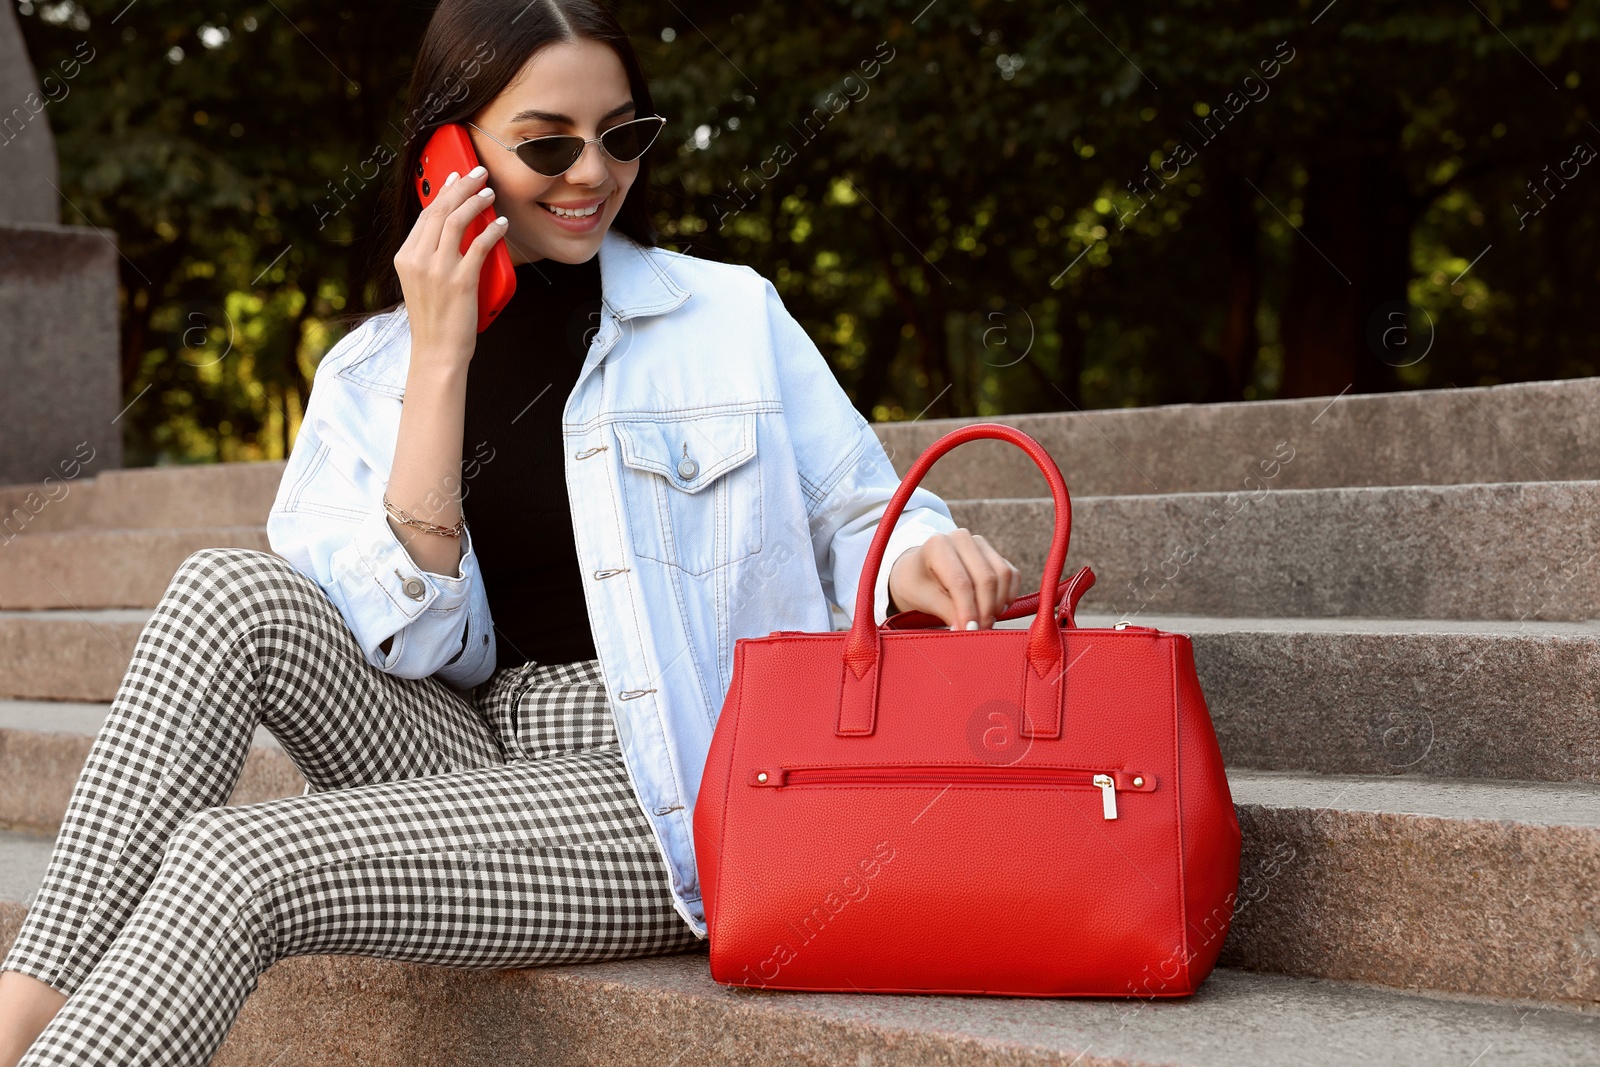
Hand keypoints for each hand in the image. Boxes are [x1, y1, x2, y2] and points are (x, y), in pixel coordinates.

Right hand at [392, 165, 508, 370]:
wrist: (437, 351)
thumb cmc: (434, 319)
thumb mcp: (421, 281)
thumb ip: (429, 256)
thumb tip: (450, 228)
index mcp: (405, 257)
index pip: (425, 214)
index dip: (443, 192)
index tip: (456, 177)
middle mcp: (418, 260)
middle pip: (440, 210)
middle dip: (461, 187)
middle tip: (479, 174)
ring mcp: (438, 270)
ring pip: (456, 221)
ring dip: (476, 202)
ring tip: (490, 193)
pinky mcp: (460, 282)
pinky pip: (479, 246)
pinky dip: (492, 231)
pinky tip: (501, 224)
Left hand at [886, 529, 1022, 629]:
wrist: (918, 571)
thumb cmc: (917, 585)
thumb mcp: (924, 600)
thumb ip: (948, 613)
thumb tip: (969, 631)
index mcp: (937, 545)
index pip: (960, 582)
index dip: (968, 610)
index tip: (969, 632)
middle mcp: (961, 538)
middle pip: (986, 578)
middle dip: (985, 610)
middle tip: (979, 633)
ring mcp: (980, 544)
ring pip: (1003, 575)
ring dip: (998, 604)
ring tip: (985, 623)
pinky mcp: (995, 553)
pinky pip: (1012, 575)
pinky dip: (1008, 596)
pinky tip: (994, 611)